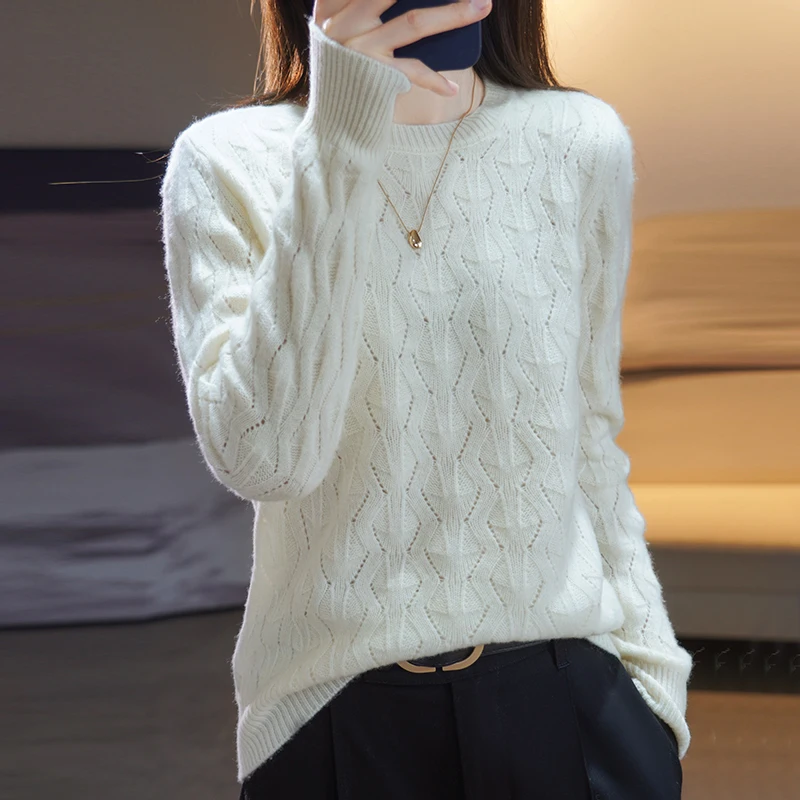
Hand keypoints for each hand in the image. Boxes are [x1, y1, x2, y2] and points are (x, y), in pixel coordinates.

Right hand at [313, 0, 491, 95]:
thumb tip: (415, 4)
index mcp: (332, 7)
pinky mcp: (376, 77)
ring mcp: (360, 50)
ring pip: (413, 22)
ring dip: (452, 14)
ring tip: (481, 6)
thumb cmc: (343, 70)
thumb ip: (363, 10)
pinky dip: (434, 80)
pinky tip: (451, 87)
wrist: (329, 122)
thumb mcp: (340, 32)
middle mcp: (344, 24)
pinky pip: (413, 70)